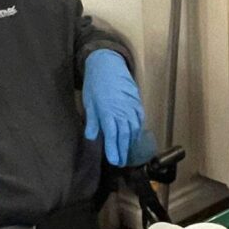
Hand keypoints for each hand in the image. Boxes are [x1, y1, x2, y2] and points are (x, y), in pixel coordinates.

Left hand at [82, 49, 144, 166]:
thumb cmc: (95, 84)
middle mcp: (122, 111)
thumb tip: (91, 137)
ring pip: (134, 129)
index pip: (112, 136)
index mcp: (108, 112)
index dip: (113, 150)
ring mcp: (131, 107)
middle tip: (120, 163)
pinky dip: (137, 131)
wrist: (108, 65)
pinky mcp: (137, 103)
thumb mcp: (89, 102)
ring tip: (126, 153)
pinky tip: (134, 137)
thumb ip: (92, 121)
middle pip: (124, 136)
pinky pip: (139, 120)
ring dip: (130, 143)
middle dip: (122, 151)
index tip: (114, 161)